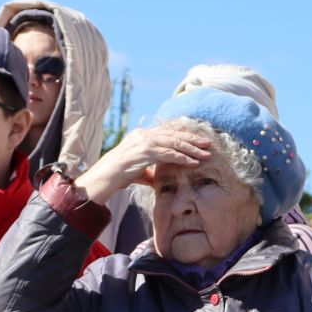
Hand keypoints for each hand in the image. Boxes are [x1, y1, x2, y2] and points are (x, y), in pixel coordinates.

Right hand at [73, 126, 213, 203]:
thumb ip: (148, 171)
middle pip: (174, 134)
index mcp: (141, 135)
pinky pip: (170, 154)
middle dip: (192, 140)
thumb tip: (156, 180)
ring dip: (192, 149)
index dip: (183, 135)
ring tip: (206, 154)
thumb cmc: (117, 176)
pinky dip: (184, 158)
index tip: (196, 139)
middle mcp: (143, 135)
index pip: (167, 131)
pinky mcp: (146, 152)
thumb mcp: (136, 170)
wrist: (104, 177)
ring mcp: (144, 142)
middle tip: (207, 143)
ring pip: (175, 143)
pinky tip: (194, 163)